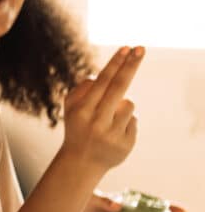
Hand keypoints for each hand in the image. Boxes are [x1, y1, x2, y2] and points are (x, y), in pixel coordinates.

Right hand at [60, 46, 144, 176]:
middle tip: (141, 48)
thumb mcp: (71, 108)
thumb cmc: (77, 128)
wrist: (81, 163)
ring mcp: (113, 133)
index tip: (127, 48)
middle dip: (130, 66)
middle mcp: (96, 121)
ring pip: (129, 105)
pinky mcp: (126, 144)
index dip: (115, 64)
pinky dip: (125, 124)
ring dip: (122, 107)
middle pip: (118, 87)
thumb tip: (97, 77)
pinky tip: (113, 134)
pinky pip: (133, 122)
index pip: (102, 82)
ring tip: (108, 121)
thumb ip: (81, 90)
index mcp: (82, 110)